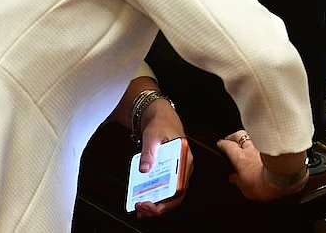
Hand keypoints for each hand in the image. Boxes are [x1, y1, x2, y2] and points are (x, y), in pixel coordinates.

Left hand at [133, 100, 192, 218]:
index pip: (181, 186)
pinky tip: (141, 200)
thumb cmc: (161, 124)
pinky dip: (154, 196)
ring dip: (157, 204)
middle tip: (143, 209)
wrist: (160, 116)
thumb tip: (145, 169)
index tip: (152, 203)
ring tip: (140, 209)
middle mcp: (184, 167)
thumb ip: (149, 152)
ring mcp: (177, 170)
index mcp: (185, 158)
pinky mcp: (169, 171)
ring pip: (171, 194)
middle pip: (177, 194)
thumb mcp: (153, 135)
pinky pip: (164, 188)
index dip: (168, 199)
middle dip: (160, 206)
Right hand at [217, 130, 308, 200]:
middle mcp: (252, 148)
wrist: (285, 178)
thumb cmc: (266, 184)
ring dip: (248, 138)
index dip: (223, 144)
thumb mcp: (246, 189)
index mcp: (241, 158)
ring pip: (253, 136)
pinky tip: (263, 146)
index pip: (228, 146)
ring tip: (246, 141)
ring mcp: (264, 146)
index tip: (220, 144)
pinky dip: (262, 142)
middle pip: (240, 135)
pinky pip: (265, 141)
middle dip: (233, 136)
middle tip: (231, 139)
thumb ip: (238, 182)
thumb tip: (233, 178)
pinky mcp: (276, 147)